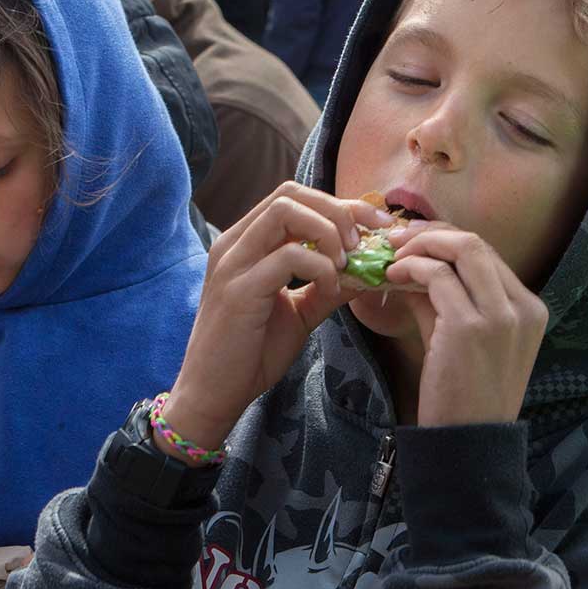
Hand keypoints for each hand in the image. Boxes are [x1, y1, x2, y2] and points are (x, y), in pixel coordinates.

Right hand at [158, 185, 391, 456]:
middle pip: (291, 194)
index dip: (339, 203)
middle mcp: (234, 243)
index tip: (374, 224)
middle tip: (363, 243)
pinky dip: (320, 267)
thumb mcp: (298, 312)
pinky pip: (288, 256)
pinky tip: (331, 289)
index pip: (292, 197)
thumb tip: (367, 271)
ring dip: (328, 231)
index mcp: (245, 242)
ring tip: (344, 264)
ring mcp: (233, 263)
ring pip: (286, 212)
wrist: (213, 394)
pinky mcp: (240, 290)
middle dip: (338, 210)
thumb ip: (326, 287)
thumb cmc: (251, 353)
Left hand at [381, 225, 547, 427]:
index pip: (488, 255)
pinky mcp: (471, 326)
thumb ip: (445, 301)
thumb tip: (415, 267)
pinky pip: (437, 276)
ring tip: (391, 256)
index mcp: (529, 309)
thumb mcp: (461, 340)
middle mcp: (522, 306)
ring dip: (419, 245)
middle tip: (396, 239)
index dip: (446, 240)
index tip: (414, 243)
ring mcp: (500, 315)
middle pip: (477, 243)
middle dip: (431, 234)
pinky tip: (392, 276)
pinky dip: (411, 267)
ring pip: (462, 248)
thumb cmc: (463, 397)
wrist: (467, 444)